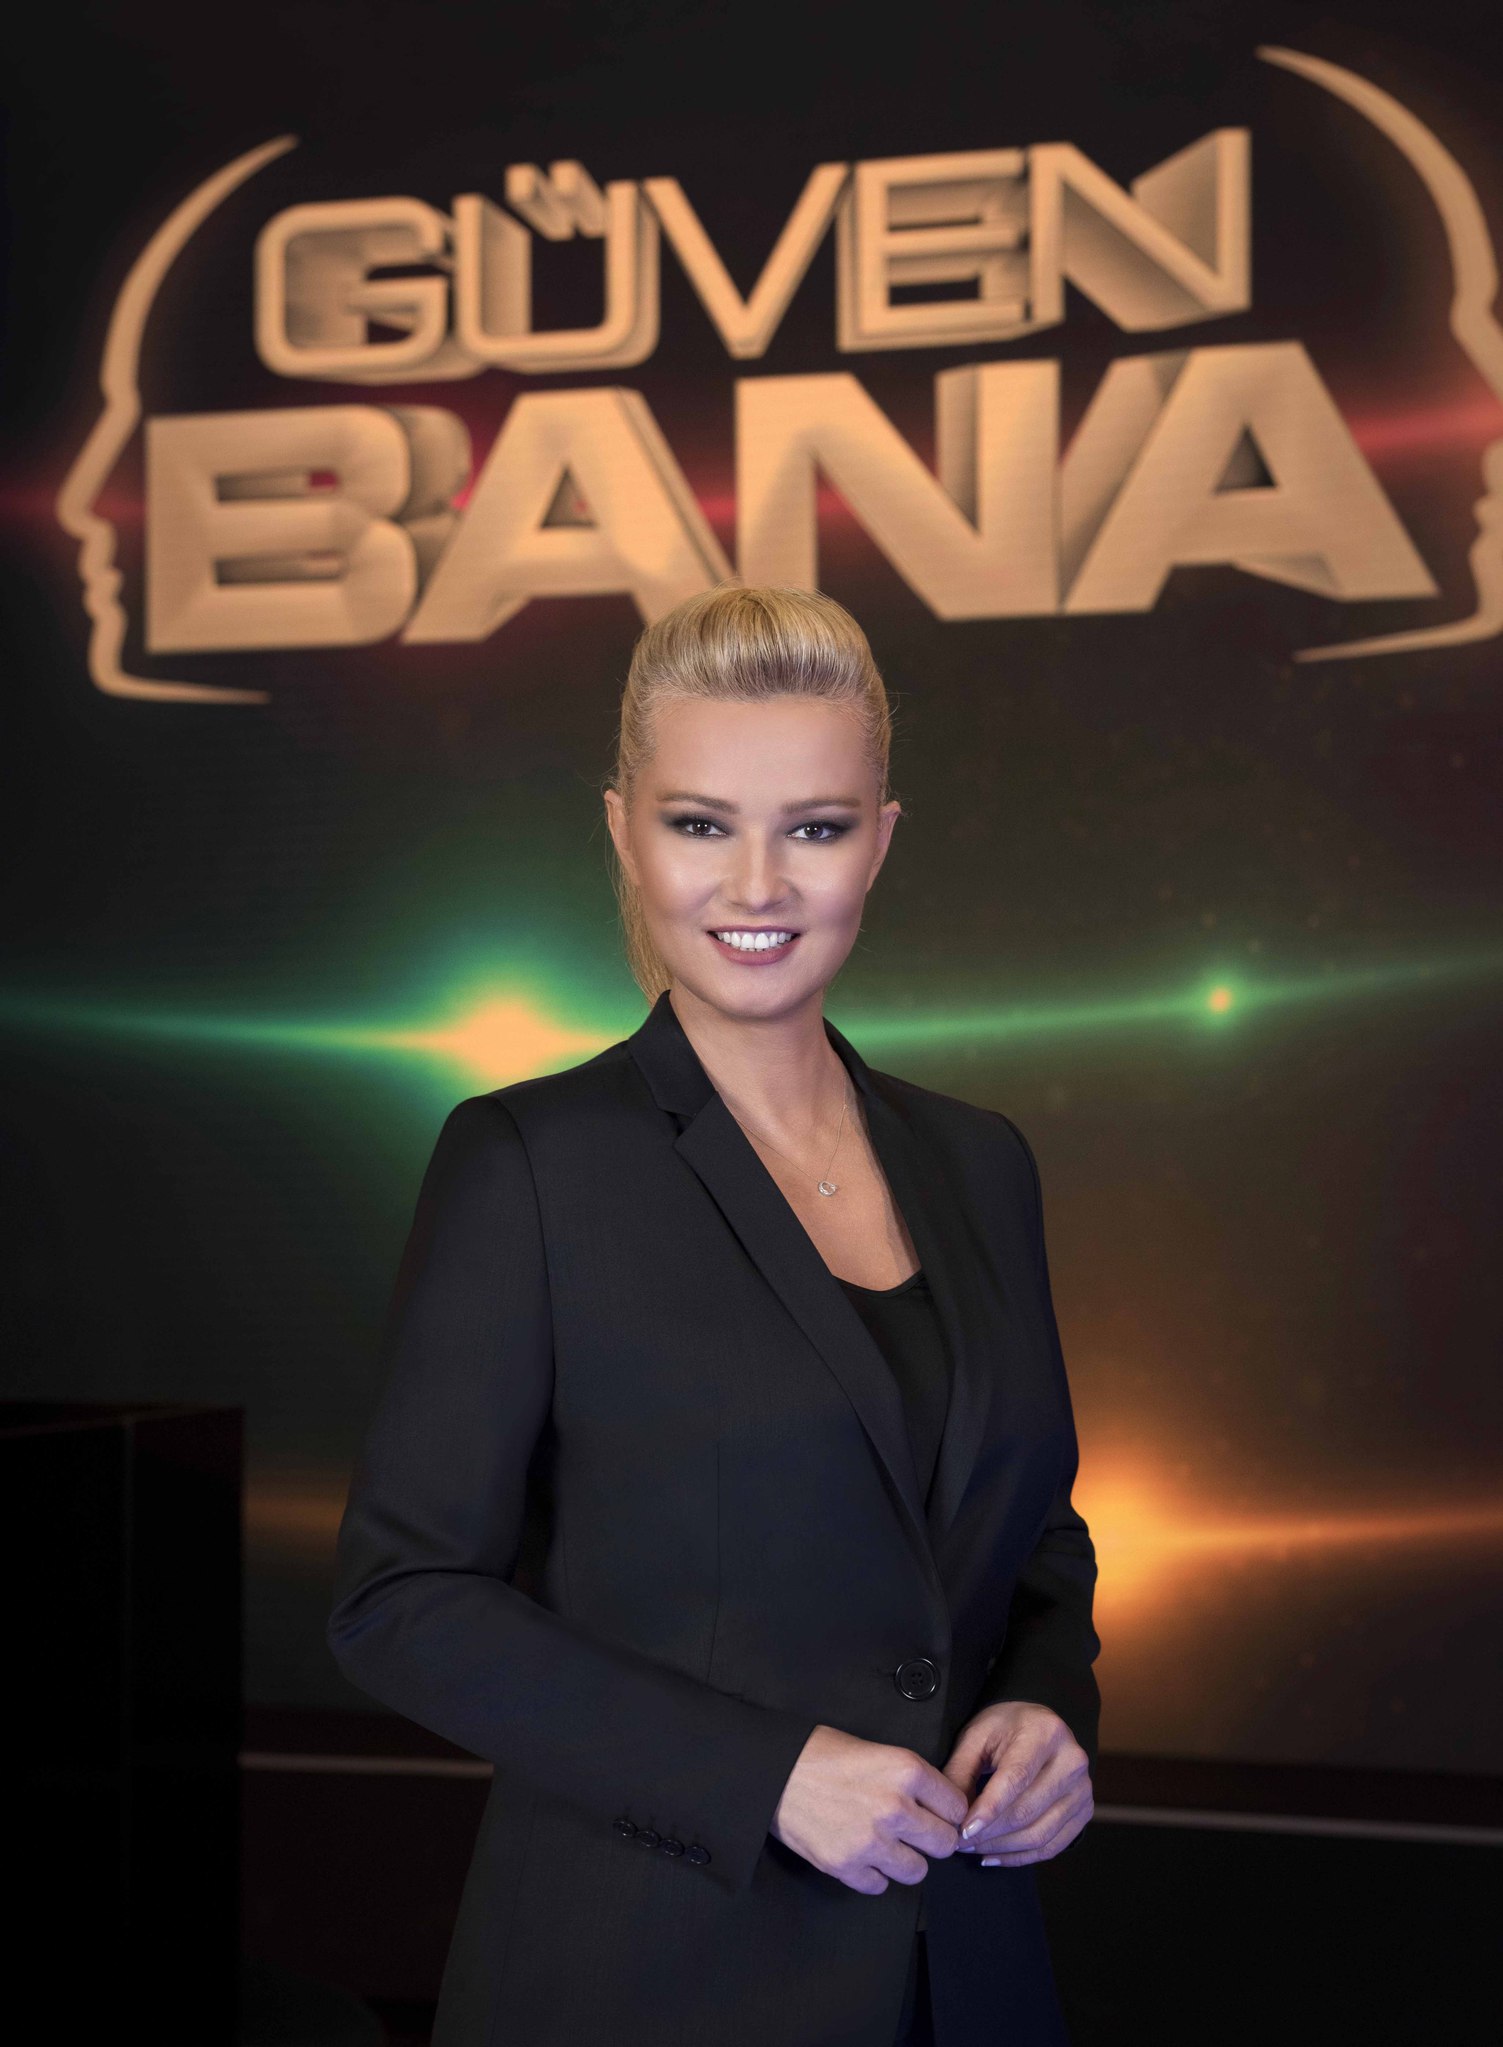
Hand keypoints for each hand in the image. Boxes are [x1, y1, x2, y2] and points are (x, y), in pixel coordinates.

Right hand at [771, 1723, 968, 1894]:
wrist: (774, 1771)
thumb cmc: (821, 1754)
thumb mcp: (876, 1750)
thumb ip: (910, 1779)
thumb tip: (937, 1806)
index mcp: (906, 1770)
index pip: (957, 1806)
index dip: (948, 1811)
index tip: (938, 1814)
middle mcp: (895, 1807)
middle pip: (944, 1843)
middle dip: (933, 1838)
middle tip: (916, 1832)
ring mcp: (871, 1841)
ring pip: (917, 1871)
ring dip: (905, 1860)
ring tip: (886, 1845)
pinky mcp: (846, 1866)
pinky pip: (880, 1886)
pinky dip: (873, 1874)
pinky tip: (861, 1854)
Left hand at [940, 1701, 1092, 1865]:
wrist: (1041, 1726)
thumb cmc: (1005, 1729)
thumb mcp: (977, 1736)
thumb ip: (960, 1772)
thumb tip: (950, 1815)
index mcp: (1045, 1733)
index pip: (1016, 1778)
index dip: (989, 1809)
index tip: (963, 1831)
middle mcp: (1071, 1761)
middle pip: (1027, 1811)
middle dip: (989, 1834)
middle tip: (959, 1842)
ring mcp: (1083, 1789)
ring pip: (1040, 1834)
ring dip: (1001, 1849)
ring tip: (972, 1848)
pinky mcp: (1084, 1811)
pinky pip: (1052, 1846)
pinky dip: (1020, 1857)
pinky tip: (994, 1856)